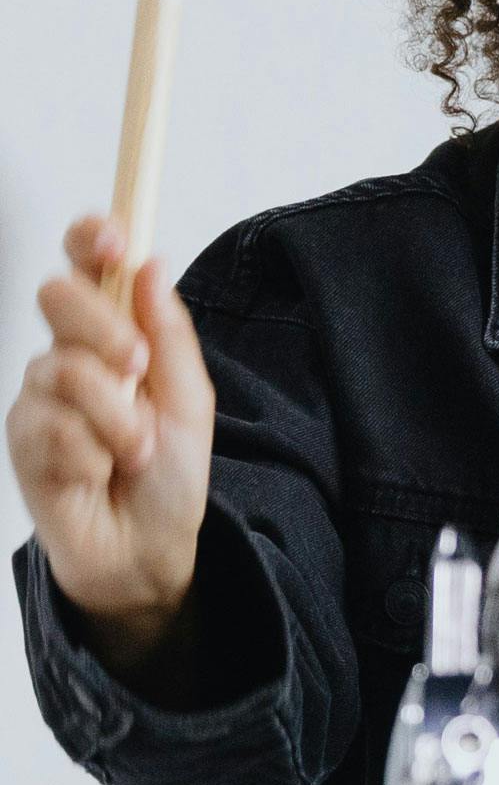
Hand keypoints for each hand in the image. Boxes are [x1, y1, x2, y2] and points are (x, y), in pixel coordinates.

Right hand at [5, 214, 215, 651]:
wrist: (149, 546)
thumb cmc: (171, 473)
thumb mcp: (191, 399)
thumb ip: (170, 333)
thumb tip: (150, 264)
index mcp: (115, 334)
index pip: (87, 267)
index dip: (91, 239)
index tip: (111, 238)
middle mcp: (69, 355)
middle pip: (58, 296)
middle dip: (104, 329)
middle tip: (138, 372)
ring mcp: (39, 395)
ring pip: (63, 370)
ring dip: (116, 420)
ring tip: (133, 453)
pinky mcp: (21, 438)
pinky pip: (51, 425)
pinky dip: (93, 453)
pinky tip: (100, 475)